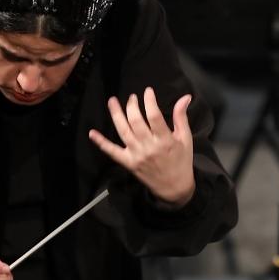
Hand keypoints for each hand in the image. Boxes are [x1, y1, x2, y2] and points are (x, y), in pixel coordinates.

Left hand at [89, 88, 195, 206]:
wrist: (174, 188)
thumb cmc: (181, 161)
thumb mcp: (185, 139)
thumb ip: (181, 117)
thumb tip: (185, 97)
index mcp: (165, 140)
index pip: (154, 116)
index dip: (149, 101)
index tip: (148, 91)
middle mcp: (149, 147)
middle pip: (136, 121)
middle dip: (132, 105)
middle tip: (132, 97)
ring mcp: (136, 155)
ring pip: (123, 131)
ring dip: (116, 115)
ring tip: (112, 101)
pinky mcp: (128, 163)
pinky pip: (112, 152)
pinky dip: (101, 143)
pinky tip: (92, 133)